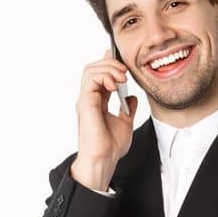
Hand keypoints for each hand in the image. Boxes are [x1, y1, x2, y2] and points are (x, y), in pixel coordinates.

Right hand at [72, 48, 136, 191]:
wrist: (104, 158)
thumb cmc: (111, 146)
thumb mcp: (125, 122)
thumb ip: (128, 109)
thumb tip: (132, 97)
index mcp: (97, 102)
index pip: (99, 75)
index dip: (108, 64)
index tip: (119, 58)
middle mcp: (89, 98)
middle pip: (92, 68)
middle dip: (110, 64)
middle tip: (125, 71)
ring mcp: (85, 100)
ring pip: (90, 70)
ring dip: (109, 68)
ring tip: (123, 77)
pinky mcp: (85, 102)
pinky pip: (91, 80)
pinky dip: (105, 76)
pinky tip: (116, 85)